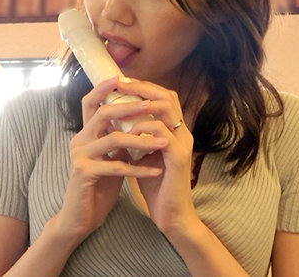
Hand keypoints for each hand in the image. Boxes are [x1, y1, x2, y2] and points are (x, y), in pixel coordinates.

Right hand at [54, 76, 168, 241]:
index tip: (122, 77)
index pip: (90, 103)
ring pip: (112, 139)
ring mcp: (79, 157)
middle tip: (152, 105)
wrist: (81, 218)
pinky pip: (115, 167)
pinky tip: (156, 171)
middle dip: (129, 107)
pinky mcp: (84, 175)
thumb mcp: (111, 158)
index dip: (103, 88)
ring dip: (141, 139)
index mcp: (85, 134)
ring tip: (165, 141)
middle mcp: (79, 141)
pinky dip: (139, 169)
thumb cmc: (99, 186)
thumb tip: (141, 120)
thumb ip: (119, 139)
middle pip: (101, 114)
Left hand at [113, 78, 199, 237]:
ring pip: (166, 109)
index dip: (144, 87)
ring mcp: (183, 144)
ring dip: (141, 104)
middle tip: (120, 83)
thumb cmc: (156, 186)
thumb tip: (114, 120)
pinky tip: (127, 133)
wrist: (171, 216)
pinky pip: (161, 134)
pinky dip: (142, 129)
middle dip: (142, 87)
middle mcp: (183, 133)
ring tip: (120, 102)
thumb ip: (136, 137)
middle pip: (167, 96)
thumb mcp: (143, 155)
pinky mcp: (178, 158)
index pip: (164, 97)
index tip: (122, 82)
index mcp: (175, 131)